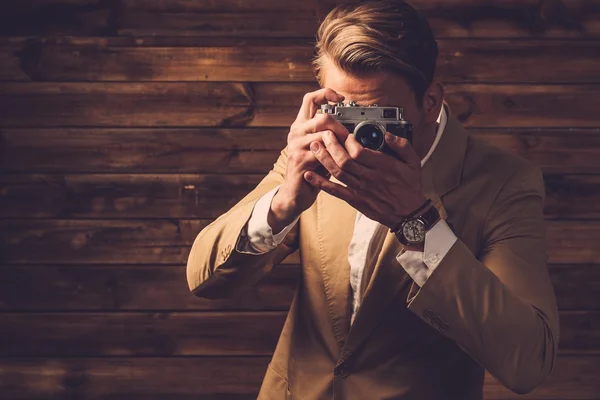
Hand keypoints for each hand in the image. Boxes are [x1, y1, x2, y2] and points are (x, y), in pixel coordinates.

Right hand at [269, 88, 350, 230]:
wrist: (295, 193)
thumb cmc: (312, 170)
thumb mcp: (321, 148)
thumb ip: (329, 134)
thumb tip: (351, 125)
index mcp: (301, 125)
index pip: (310, 99)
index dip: (326, 94)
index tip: (341, 98)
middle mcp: (296, 132)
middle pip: (323, 117)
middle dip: (341, 128)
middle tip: (347, 139)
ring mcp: (296, 145)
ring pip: (324, 135)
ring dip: (339, 145)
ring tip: (343, 154)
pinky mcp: (299, 159)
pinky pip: (322, 153)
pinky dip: (334, 158)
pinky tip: (336, 165)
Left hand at [303, 131, 426, 228]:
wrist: (409, 215)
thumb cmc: (410, 188)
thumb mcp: (414, 163)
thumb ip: (402, 145)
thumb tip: (388, 135)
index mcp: (384, 166)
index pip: (360, 152)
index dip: (348, 142)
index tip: (344, 134)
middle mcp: (370, 178)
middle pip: (345, 161)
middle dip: (331, 146)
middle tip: (322, 135)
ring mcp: (362, 190)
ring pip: (338, 173)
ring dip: (324, 160)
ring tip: (313, 148)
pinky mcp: (356, 200)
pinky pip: (336, 191)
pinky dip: (321, 183)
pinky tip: (310, 175)